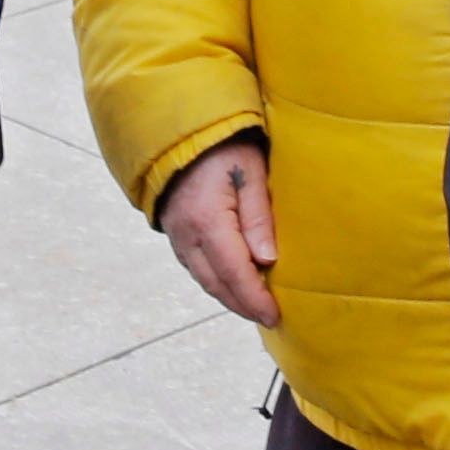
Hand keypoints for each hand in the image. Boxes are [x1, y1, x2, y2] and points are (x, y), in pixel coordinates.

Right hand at [157, 140, 278, 324]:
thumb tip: (268, 260)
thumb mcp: (250, 172)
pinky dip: (215, 281)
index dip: (254, 298)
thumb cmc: (223, 146)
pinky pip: (195, 266)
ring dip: (229, 296)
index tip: (274, 315)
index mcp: (207, 220)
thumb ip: (258, 217)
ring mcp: (176, 236)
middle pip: (216, 283)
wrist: (181, 131)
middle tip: (269, 318)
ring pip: (204, 279)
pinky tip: (232, 284)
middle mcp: (187, 235)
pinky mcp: (175, 233)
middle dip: (243, 305)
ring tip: (254, 307)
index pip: (234, 272)